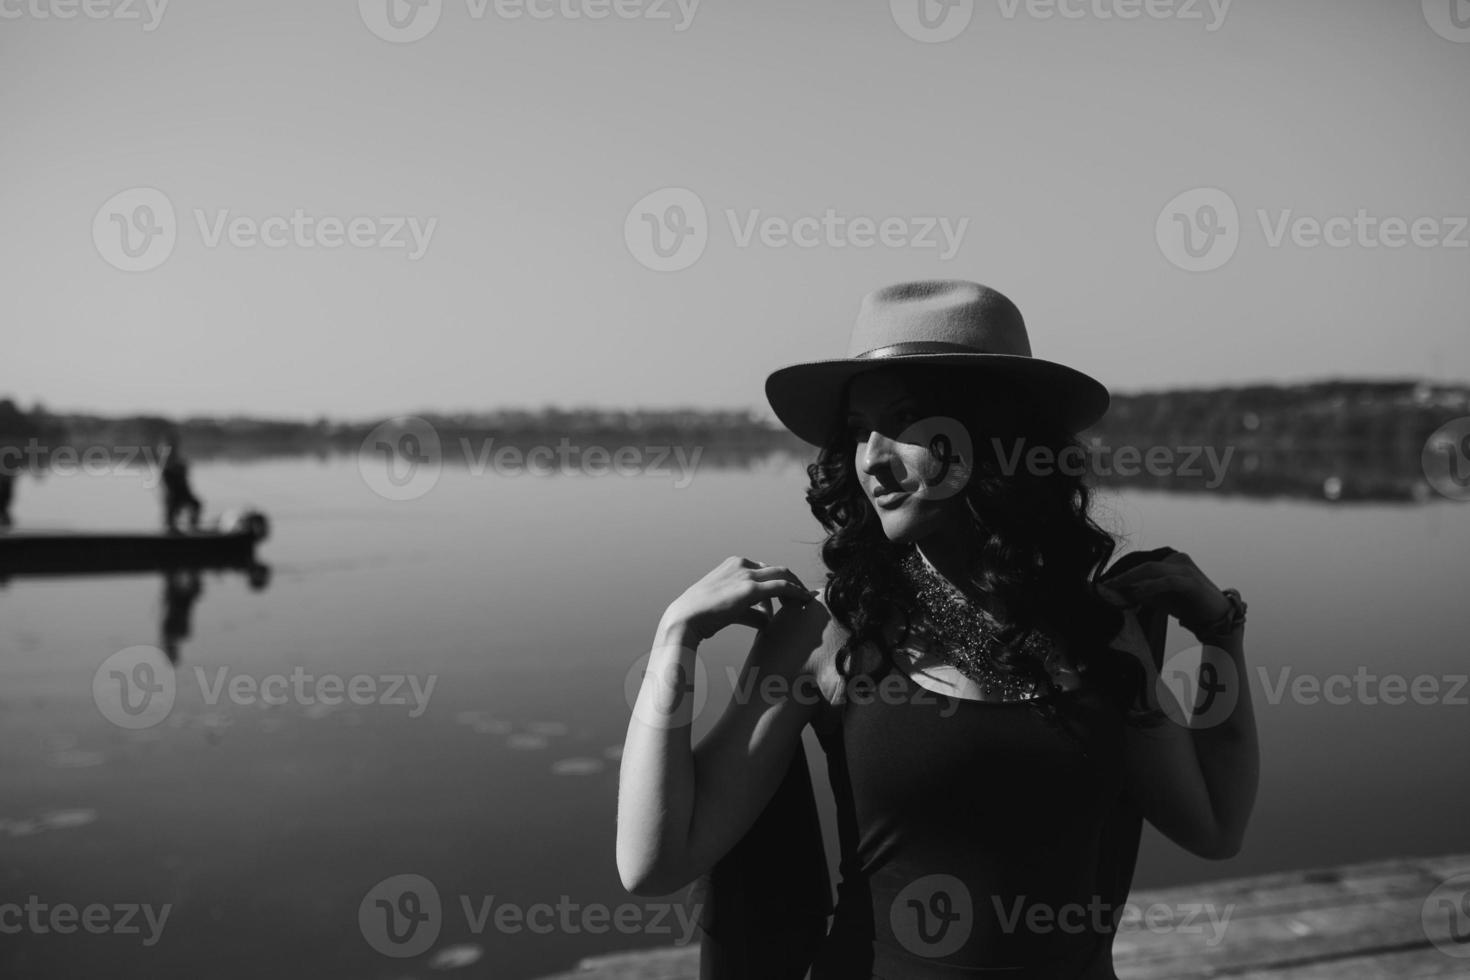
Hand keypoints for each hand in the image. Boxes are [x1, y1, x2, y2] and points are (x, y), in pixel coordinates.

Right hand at [661, 556, 814, 643]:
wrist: (684, 619)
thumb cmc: (702, 617)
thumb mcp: (728, 609)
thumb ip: (750, 611)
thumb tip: (767, 620)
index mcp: (733, 564)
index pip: (765, 570)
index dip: (779, 583)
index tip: (789, 597)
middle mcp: (741, 564)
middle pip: (777, 570)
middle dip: (793, 582)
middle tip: (803, 598)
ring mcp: (746, 574)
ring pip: (783, 575)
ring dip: (797, 587)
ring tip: (805, 602)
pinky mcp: (750, 589)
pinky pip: (783, 587)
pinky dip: (797, 593)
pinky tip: (805, 602)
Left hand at [1097, 549, 1230, 636]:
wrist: (1217, 616)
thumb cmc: (1188, 606)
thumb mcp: (1160, 598)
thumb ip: (1142, 593)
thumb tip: (1119, 593)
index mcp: (1171, 560)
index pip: (1142, 565)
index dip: (1123, 574)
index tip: (1106, 584)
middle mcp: (1178, 560)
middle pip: (1144, 565)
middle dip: (1123, 576)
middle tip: (1106, 585)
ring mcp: (1186, 569)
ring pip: (1153, 570)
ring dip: (1131, 580)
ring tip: (1116, 588)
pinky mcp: (1192, 581)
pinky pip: (1167, 582)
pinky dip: (1150, 587)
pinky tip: (1137, 594)